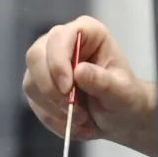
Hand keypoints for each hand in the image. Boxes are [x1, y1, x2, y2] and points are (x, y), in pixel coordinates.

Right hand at [22, 16, 157, 156]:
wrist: (120, 116)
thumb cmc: (125, 97)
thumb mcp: (121, 92)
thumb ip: (102, 81)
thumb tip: (79, 71)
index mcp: (89, 33)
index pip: (60, 37)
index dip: (58, 61)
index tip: (67, 88)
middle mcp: (63, 42)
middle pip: (36, 56)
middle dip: (50, 89)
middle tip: (72, 109)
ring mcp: (47, 64)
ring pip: (31, 83)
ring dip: (54, 108)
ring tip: (82, 119)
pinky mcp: (39, 85)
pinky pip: (34, 102)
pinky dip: (52, 118)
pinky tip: (73, 123)